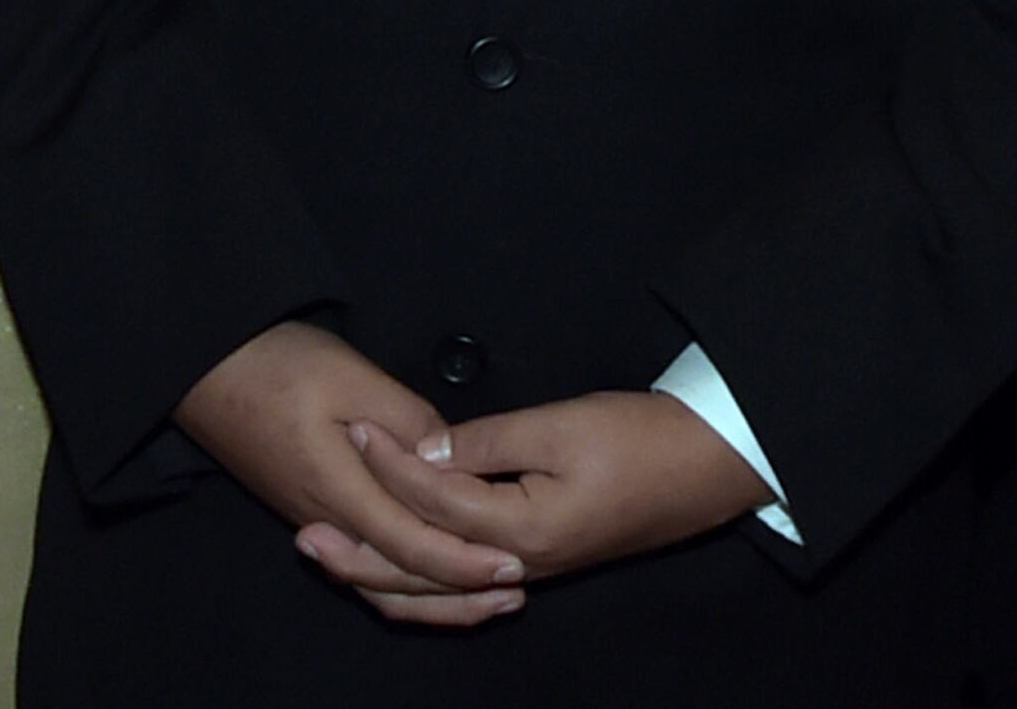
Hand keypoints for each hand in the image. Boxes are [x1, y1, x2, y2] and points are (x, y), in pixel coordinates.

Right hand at [175, 323, 524, 625]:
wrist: (208, 368)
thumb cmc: (279, 365)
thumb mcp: (350, 376)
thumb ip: (405, 420)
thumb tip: (447, 458)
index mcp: (336, 489)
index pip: (409, 544)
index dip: (462, 561)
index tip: (510, 566)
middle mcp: (324, 518)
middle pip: (394, 577)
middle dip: (457, 590)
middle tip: (515, 590)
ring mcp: (315, 518)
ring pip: (377, 579)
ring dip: (432, 593)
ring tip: (484, 594)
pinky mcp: (312, 508)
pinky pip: (362, 561)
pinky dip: (400, 577)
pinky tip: (429, 571)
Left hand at [354, 390, 769, 584]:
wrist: (712, 468)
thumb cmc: (646, 442)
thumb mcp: (567, 426)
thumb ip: (490, 441)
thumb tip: (425, 449)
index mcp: (521, 532)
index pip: (435, 500)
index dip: (390, 463)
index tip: (353, 431)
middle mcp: (518, 565)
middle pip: (421, 569)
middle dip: (359, 551)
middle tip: (304, 534)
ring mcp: (530, 570)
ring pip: (438, 591)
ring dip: (380, 577)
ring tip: (333, 559)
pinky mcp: (541, 561)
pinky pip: (463, 590)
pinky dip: (424, 590)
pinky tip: (402, 582)